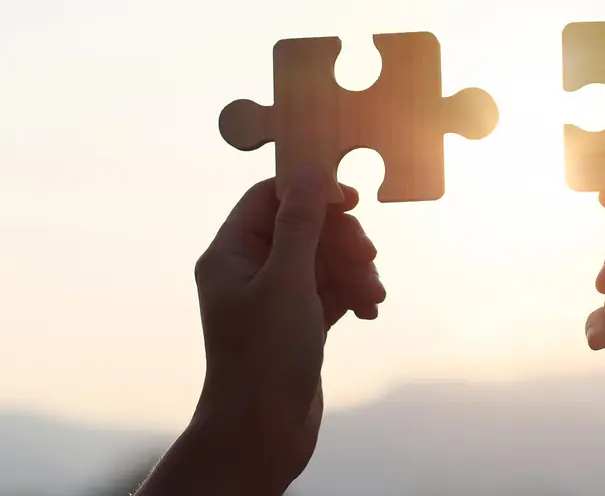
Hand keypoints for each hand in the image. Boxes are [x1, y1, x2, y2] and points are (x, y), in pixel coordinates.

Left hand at [139, 168, 385, 495]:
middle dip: (341, 240)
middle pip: (303, 227)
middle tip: (368, 258)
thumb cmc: (264, 357)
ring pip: (322, 260)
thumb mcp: (287, 280)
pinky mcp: (296, 324)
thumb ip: (301, 222)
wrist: (261, 435)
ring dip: (354, 270)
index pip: (269, 198)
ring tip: (374, 296)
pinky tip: (370, 311)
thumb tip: (311, 169)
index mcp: (230, 253)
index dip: (310, 192)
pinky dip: (352, 295)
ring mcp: (273, 299)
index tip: (351, 201)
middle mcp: (248, 271)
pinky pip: (329, 291)